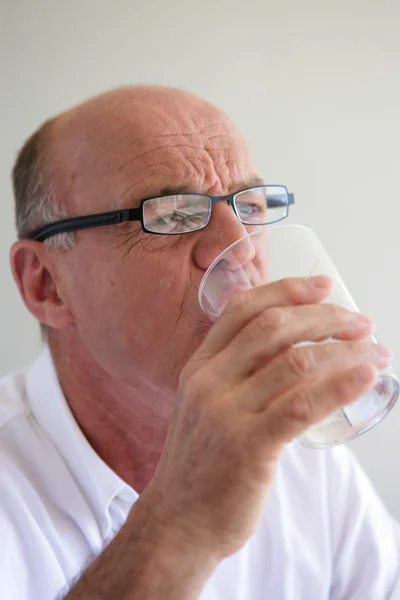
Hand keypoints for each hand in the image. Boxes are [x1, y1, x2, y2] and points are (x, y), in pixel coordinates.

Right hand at [143, 275, 390, 560]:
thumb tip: (287, 351)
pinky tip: (366, 377)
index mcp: (199, 366)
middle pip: (274, 328)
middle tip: (361, 323)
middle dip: (325, 317)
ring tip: (375, 352)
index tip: (324, 285)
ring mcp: (226, 413)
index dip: (287, 290)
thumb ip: (234, 375)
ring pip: (295, 362)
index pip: (243, 309)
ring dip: (345, 351)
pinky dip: (340, 386)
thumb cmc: (202, 463)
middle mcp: (209, 381)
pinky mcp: (248, 446)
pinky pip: (302, 405)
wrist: (178, 521)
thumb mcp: (204, 406)